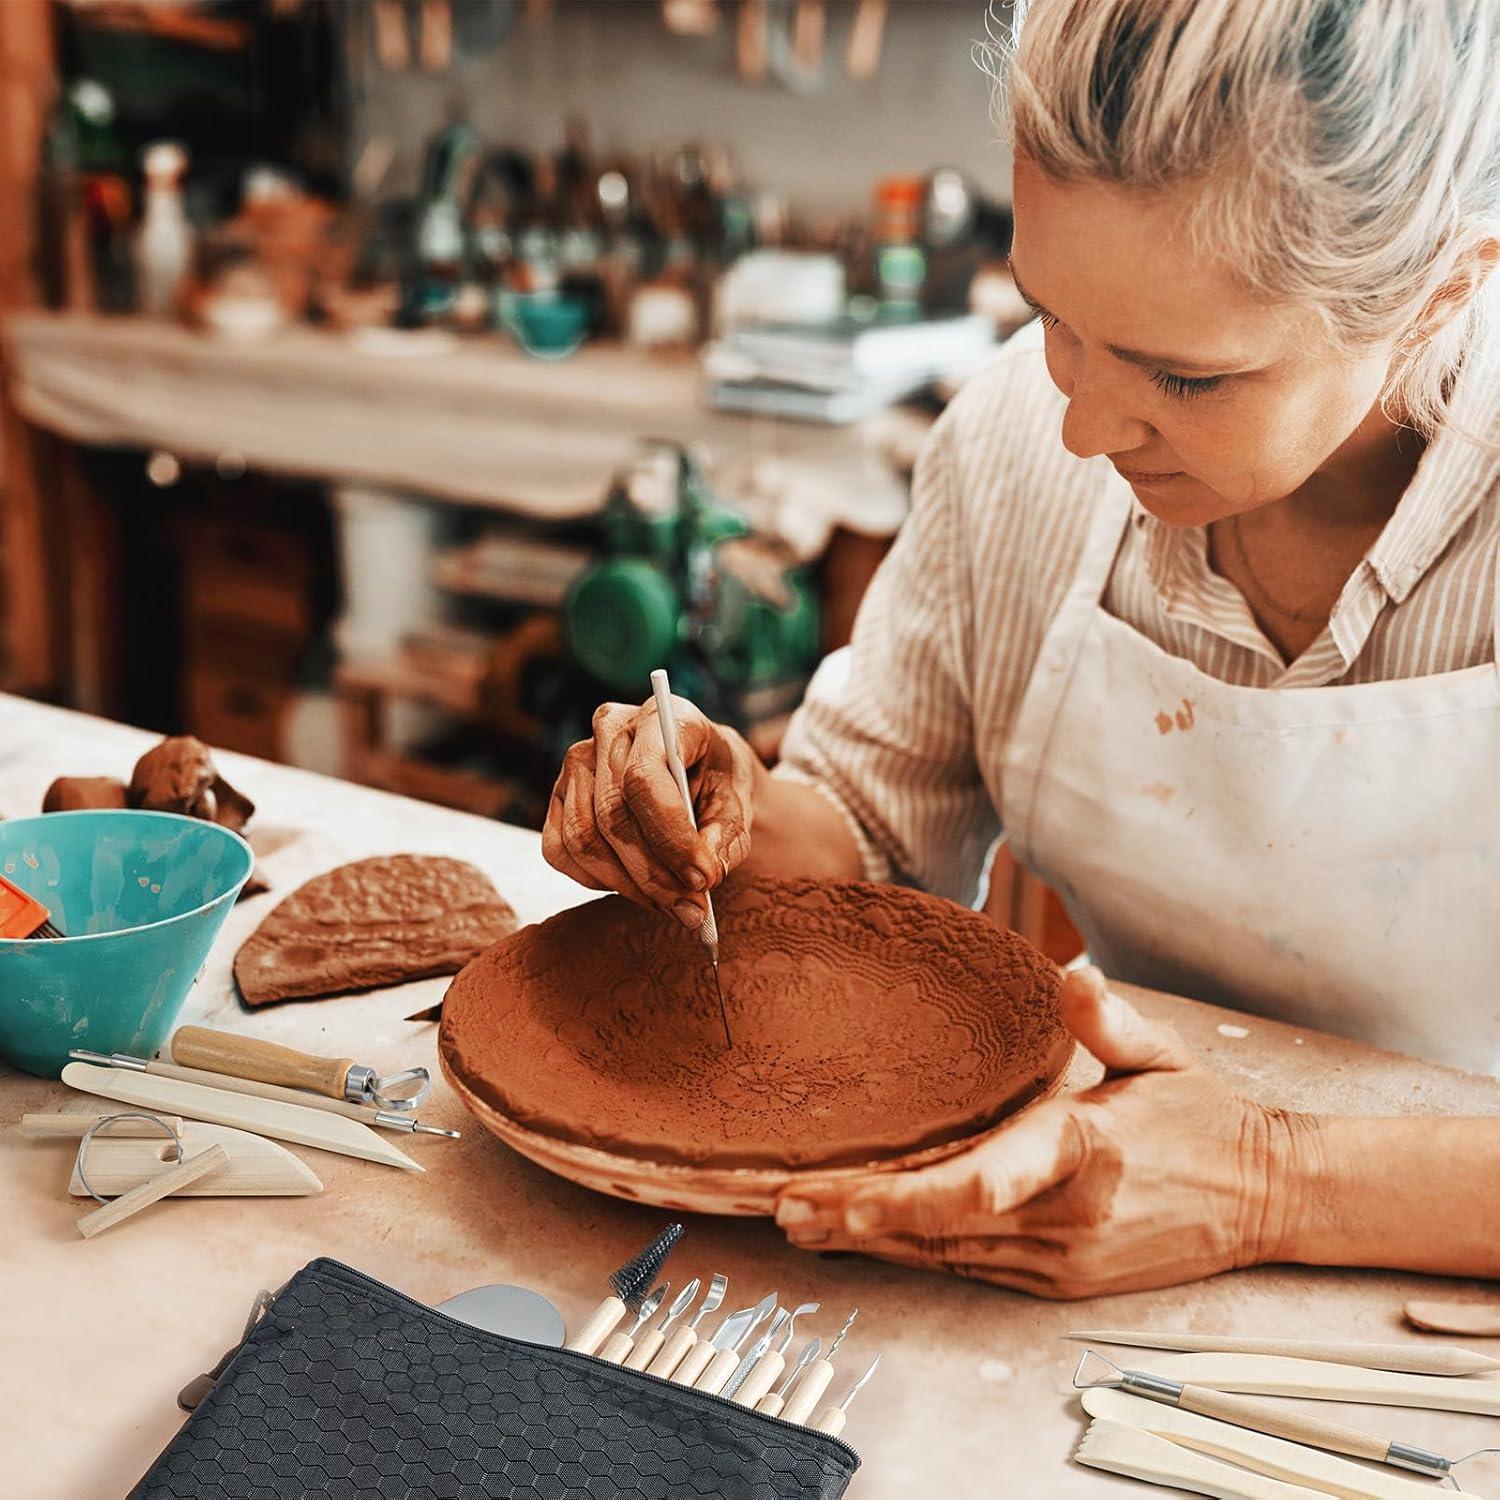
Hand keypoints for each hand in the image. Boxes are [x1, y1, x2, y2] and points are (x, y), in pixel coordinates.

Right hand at [542, 696, 759, 926]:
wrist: (701, 773)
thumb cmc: (719, 784)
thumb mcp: (738, 804)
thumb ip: (726, 836)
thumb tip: (705, 871)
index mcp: (663, 715)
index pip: (644, 778)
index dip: (671, 837)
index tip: (703, 878)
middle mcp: (611, 729)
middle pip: (613, 815)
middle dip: (655, 874)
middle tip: (693, 909)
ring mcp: (577, 761)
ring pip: (584, 839)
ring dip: (630, 885)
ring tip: (672, 905)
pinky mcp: (558, 795)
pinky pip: (560, 850)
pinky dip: (599, 880)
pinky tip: (636, 886)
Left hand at [774, 967, 1306, 1297]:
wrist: (1266, 1196)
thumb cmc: (1203, 1114)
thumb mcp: (1162, 1052)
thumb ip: (1109, 1020)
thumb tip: (1074, 974)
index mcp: (1086, 1149)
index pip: (987, 1180)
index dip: (913, 1198)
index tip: (849, 1199)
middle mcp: (1067, 1216)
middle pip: (944, 1225)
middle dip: (861, 1219)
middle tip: (787, 1207)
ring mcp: (1062, 1259)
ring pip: (948, 1253)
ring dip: (874, 1241)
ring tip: (802, 1225)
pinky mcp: (1061, 1279)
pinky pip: (972, 1268)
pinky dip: (915, 1253)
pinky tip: (867, 1241)